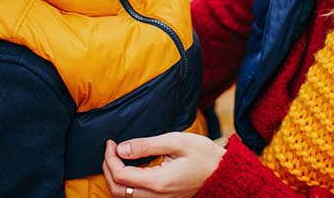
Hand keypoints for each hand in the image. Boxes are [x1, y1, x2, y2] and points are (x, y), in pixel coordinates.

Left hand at [102, 132, 224, 197]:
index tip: (112, 143)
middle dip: (108, 169)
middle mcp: (156, 196)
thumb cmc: (204, 154)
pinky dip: (126, 184)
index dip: (110, 158)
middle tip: (111, 150)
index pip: (120, 175)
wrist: (225, 173)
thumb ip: (146, 145)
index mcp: (158, 181)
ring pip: (125, 197)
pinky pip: (136, 197)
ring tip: (117, 157)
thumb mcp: (176, 141)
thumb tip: (121, 149)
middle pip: (117, 190)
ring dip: (115, 178)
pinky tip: (131, 168)